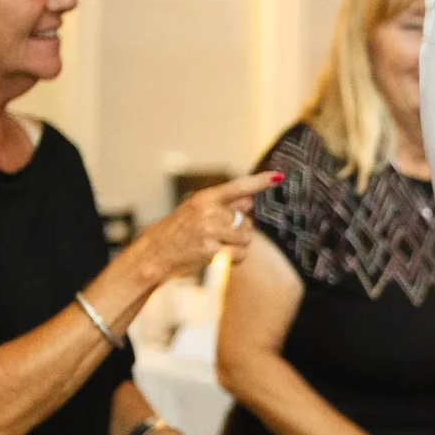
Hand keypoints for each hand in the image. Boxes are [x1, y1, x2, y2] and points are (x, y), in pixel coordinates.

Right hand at [136, 172, 271, 281]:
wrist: (154, 253)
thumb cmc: (178, 232)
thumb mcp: (196, 211)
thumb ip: (223, 205)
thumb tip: (250, 200)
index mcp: (204, 198)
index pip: (237, 186)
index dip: (260, 181)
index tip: (279, 176)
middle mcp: (208, 211)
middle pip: (246, 220)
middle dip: (239, 230)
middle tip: (217, 235)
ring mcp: (209, 231)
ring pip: (246, 238)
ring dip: (237, 245)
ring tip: (216, 245)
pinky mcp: (211, 250)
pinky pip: (240, 254)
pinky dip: (234, 258)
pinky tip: (218, 256)